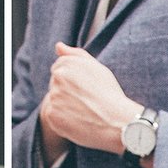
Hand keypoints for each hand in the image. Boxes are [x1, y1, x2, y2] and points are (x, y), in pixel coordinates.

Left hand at [38, 45, 141, 161]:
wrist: (115, 121)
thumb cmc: (109, 93)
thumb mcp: (96, 67)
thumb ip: (75, 54)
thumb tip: (58, 46)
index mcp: (67, 63)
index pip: (59, 69)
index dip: (73, 80)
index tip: (85, 88)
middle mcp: (57, 77)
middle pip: (54, 85)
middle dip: (66, 92)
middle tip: (86, 101)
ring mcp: (53, 97)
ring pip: (54, 101)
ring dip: (64, 106)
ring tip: (83, 111)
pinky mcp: (51, 115)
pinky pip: (53, 117)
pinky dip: (62, 120)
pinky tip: (78, 121)